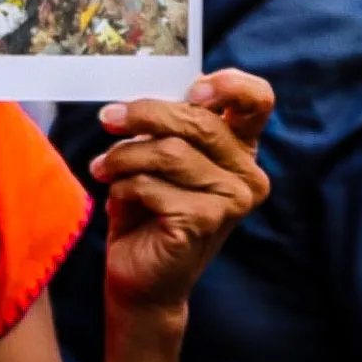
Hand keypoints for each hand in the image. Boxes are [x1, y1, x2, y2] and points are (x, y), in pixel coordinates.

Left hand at [92, 68, 273, 316]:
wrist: (140, 276)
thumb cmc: (147, 209)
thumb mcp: (157, 157)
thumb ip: (164, 125)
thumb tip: (134, 101)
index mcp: (241, 147)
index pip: (257, 99)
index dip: (228, 85)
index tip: (191, 89)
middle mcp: (248, 173)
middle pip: (197, 120)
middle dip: (142, 114)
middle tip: (107, 118)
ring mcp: (233, 199)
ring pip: (169, 151)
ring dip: (124, 156)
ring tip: (104, 168)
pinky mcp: (207, 221)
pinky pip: (154, 185)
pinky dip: (126, 186)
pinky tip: (118, 196)